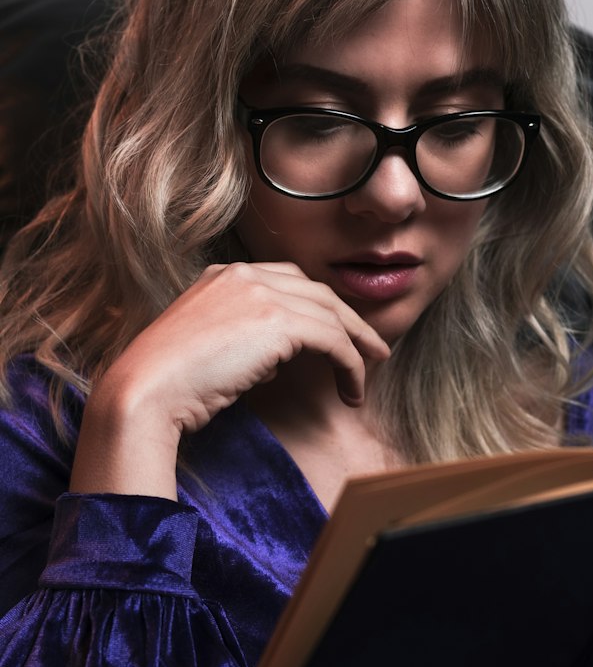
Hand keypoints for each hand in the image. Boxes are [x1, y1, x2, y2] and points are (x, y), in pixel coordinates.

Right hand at [71, 261, 389, 497]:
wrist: (146, 390)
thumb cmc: (169, 385)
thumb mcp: (208, 350)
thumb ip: (243, 342)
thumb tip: (276, 360)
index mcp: (223, 275)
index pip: (289, 282)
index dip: (320, 309)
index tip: (339, 335)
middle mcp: (244, 275)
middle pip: (317, 292)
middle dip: (350, 322)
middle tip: (373, 349)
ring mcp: (261, 292)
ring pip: (332, 316)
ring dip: (357, 349)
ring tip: (368, 376)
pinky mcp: (278, 321)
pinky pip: (334, 341)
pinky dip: (351, 366)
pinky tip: (351, 391)